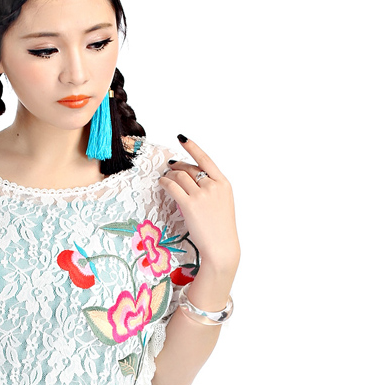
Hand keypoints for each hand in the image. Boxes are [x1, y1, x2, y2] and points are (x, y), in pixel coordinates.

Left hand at [156, 135, 239, 270]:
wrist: (221, 246)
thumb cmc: (220, 228)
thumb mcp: (222, 203)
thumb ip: (211, 188)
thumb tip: (190, 179)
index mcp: (223, 183)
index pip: (206, 159)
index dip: (192, 147)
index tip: (182, 138)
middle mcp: (213, 186)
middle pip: (189, 168)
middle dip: (177, 167)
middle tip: (170, 168)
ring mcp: (201, 194)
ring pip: (179, 176)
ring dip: (169, 175)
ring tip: (165, 178)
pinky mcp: (189, 204)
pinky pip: (172, 187)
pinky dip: (164, 183)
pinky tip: (161, 183)